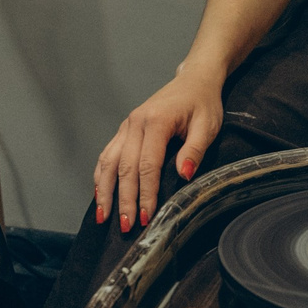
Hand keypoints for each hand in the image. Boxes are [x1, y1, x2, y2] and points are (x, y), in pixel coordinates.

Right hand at [93, 65, 225, 234]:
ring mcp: (127, 125)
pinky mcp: (125, 130)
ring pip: (108, 161)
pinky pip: (107, 154)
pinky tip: (100, 194)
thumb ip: (195, 150)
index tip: (145, 217)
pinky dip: (100, 176)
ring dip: (104, 191)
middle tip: (125, 226)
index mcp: (156, 121)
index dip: (145, 194)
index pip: (146, 165)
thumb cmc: (203, 103)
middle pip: (124, 167)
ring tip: (104, 216)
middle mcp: (135, 123)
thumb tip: (183, 174)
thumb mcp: (208, 125)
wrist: (194, 80)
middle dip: (123, 199)